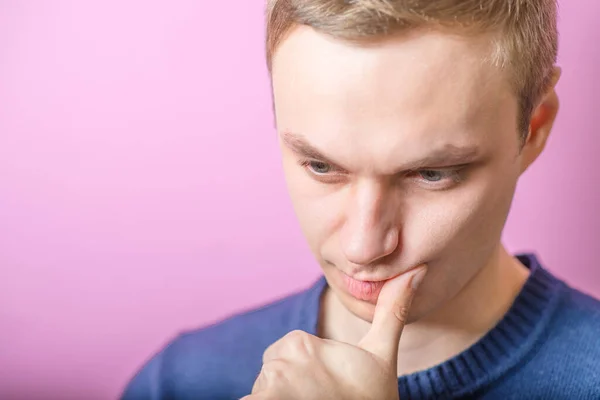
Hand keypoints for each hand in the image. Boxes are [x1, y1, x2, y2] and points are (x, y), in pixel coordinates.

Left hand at [241, 265, 426, 399]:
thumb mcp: (381, 357)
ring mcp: (271, 387)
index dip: (304, 374)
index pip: (285, 356)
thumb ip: (390, 313)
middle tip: (322, 399)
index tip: (327, 388)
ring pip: (263, 393)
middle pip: (272, 375)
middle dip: (290, 389)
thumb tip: (415, 270)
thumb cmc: (372, 398)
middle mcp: (280, 362)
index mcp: (300, 342)